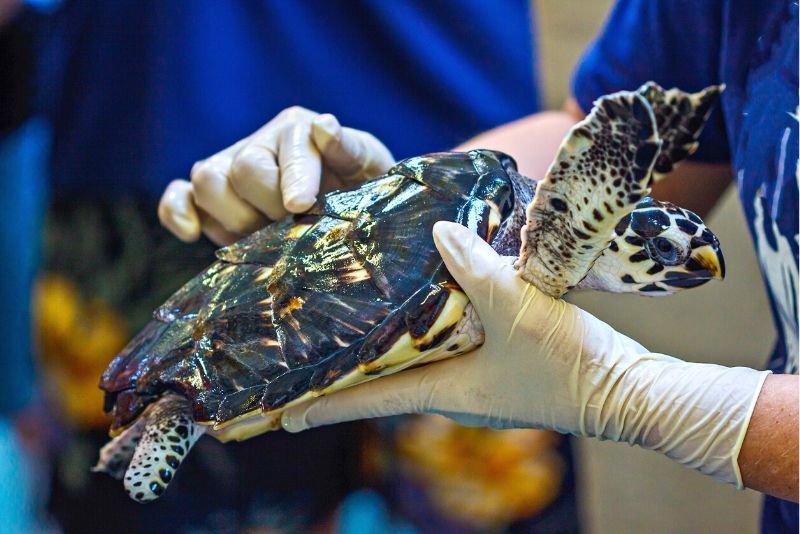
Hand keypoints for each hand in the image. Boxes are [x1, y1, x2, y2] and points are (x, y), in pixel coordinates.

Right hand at [159, 107, 393, 244]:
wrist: (346, 213)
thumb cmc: (362, 188)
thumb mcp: (369, 167)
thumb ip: (350, 148)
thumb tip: (324, 126)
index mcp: (297, 129)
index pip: (285, 149)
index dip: (293, 178)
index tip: (300, 204)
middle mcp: (257, 145)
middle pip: (241, 170)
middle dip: (269, 208)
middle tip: (296, 227)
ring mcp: (227, 171)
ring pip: (207, 184)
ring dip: (236, 219)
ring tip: (267, 234)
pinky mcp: (206, 199)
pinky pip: (178, 197)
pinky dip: (177, 213)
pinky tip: (191, 234)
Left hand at [281, 221, 769, 486]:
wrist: (628, 390)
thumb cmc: (570, 365)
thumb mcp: (519, 311)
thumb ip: (475, 270)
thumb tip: (436, 230)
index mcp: (445, 391)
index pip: (369, 401)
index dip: (322, 405)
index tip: (279, 415)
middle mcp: (452, 391)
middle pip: (383, 384)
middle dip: (343, 375)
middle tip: (300, 361)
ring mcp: (475, 379)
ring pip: (413, 363)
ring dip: (381, 351)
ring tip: (346, 327)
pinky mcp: (497, 363)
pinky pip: (445, 348)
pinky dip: (422, 331)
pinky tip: (418, 304)